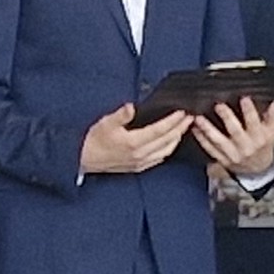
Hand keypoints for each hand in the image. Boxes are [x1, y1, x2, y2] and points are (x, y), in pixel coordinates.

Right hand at [78, 102, 194, 176]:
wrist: (83, 158)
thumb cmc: (93, 140)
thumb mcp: (105, 123)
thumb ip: (120, 115)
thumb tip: (131, 107)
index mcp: (133, 143)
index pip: (160, 130)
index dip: (173, 121)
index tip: (183, 113)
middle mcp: (140, 155)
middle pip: (167, 140)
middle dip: (180, 128)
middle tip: (190, 117)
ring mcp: (140, 162)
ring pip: (166, 151)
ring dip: (176, 139)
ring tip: (183, 128)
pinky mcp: (138, 167)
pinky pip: (159, 158)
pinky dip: (168, 149)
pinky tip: (170, 143)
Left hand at [192, 95, 273, 179]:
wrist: (258, 170)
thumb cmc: (263, 147)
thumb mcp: (272, 132)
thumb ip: (272, 117)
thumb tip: (273, 103)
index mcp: (259, 138)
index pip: (254, 123)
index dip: (249, 111)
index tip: (244, 98)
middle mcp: (245, 147)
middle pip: (235, 131)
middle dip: (226, 117)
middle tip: (218, 105)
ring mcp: (232, 154)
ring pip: (218, 141)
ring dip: (207, 129)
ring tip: (199, 118)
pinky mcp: (222, 160)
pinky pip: (210, 149)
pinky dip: (201, 139)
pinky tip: (195, 129)